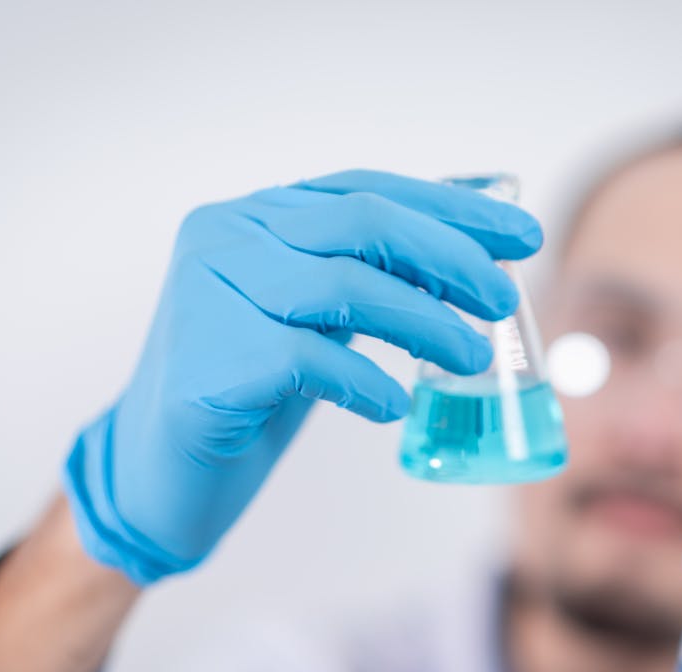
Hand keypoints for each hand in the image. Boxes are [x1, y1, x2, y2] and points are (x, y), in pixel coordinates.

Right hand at [63, 170, 541, 583]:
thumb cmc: (250, 389)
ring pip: (342, 286)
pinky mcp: (206, 362)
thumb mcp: (313, 317)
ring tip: (471, 359)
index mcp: (253, 216)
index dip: (449, 208)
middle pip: (360, 225)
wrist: (161, 471)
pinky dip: (364, 383)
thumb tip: (471, 255)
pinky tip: (391, 407)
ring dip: (424, 323)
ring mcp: (206, 294)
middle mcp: (224, 237)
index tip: (520, 234)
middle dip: (449, 258)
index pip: (364, 191)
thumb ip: (367, 276)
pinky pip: (308, 360)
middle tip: (503, 299)